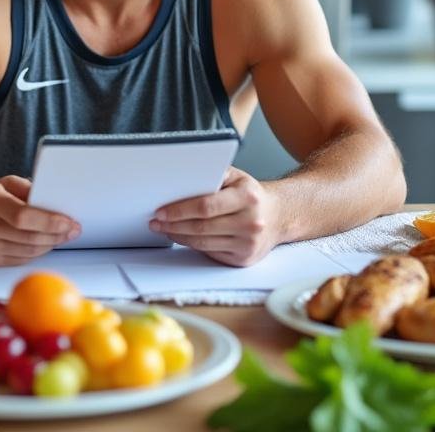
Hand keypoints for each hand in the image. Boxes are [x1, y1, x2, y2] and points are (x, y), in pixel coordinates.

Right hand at [0, 175, 79, 265]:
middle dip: (57, 234)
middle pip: (29, 237)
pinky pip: (23, 259)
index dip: (49, 221)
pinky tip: (46, 243)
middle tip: (73, 229)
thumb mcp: (7, 183)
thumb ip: (30, 189)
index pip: (23, 216)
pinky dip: (39, 252)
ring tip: (63, 235)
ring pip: (29, 251)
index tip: (68, 222)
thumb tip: (56, 203)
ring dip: (51, 244)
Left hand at [149, 167, 279, 265]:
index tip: (161, 211)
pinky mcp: (243, 259)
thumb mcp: (237, 177)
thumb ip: (213, 175)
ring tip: (163, 229)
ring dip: (178, 236)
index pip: (206, 206)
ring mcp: (248, 243)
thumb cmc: (250, 194)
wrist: (279, 216)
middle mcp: (251, 222)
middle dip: (173, 225)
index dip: (179, 210)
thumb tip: (182, 179)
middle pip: (201, 227)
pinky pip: (210, 252)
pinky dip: (192, 245)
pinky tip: (182, 236)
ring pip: (203, 242)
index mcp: (247, 197)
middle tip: (155, 222)